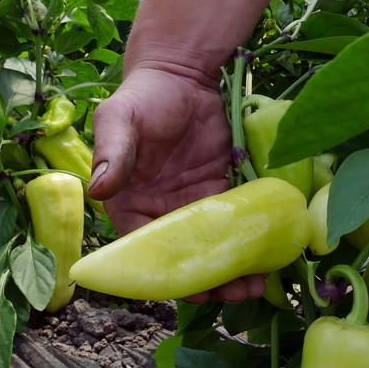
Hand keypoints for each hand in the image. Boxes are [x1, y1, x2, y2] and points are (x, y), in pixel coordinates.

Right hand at [88, 65, 264, 302]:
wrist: (184, 74)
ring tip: (258, 285)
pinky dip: (251, 244)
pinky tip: (270, 258)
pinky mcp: (223, 194)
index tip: (192, 289)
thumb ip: (111, 153)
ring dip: (234, 271)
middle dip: (208, 281)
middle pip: (184, 259)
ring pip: (213, 250)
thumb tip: (97, 189)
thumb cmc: (144, 96)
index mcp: (131, 205)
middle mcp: (162, 214)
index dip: (166, 274)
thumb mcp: (120, 119)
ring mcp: (195, 207)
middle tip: (236, 293)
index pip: (145, 251)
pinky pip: (236, 227)